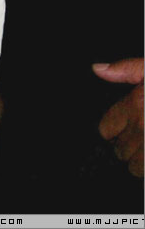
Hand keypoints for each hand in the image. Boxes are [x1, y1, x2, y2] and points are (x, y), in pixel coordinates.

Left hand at [94, 58, 143, 177]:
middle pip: (119, 149)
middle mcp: (142, 128)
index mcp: (134, 105)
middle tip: (134, 138)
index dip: (111, 128)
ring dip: (138, 161)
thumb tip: (97, 69)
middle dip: (125, 145)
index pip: (106, 128)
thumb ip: (125, 69)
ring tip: (142, 150)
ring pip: (134, 167)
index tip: (118, 127)